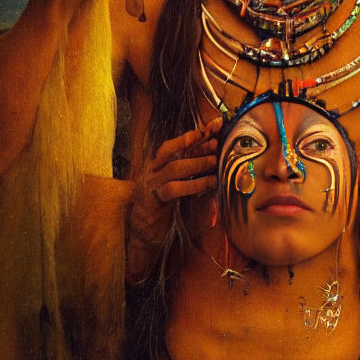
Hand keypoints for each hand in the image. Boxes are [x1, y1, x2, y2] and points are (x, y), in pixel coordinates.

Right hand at [129, 118, 222, 247]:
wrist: (142, 235)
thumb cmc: (163, 208)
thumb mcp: (177, 184)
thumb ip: (189, 171)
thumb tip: (213, 157)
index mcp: (155, 164)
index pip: (175, 143)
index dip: (195, 133)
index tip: (215, 124)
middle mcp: (151, 170)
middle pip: (170, 149)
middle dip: (195, 143)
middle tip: (216, 143)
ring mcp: (150, 185)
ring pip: (174, 168)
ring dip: (197, 163)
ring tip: (215, 163)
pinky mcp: (153, 201)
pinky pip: (174, 189)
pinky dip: (195, 185)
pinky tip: (210, 183)